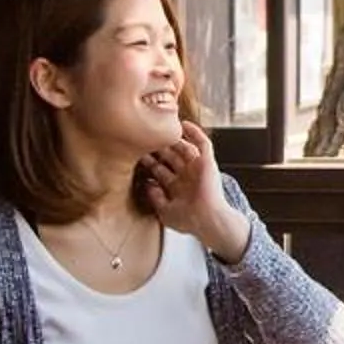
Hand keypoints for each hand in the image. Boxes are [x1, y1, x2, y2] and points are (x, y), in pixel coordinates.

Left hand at [139, 120, 247, 262]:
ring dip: (173, 139)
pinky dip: (195, 133)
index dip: (148, 162)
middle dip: (158, 148)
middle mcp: (186, 176)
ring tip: (160, 129)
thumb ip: (154, 197)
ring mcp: (197, 168)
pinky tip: (184, 124)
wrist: (208, 220)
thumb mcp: (164, 211)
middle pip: (169, 157)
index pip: (160, 170)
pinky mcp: (208, 162)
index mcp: (176, 187)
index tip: (135, 154)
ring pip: (183, 148)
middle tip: (144, 138)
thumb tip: (148, 183)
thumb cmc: (189, 220)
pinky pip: (203, 143)